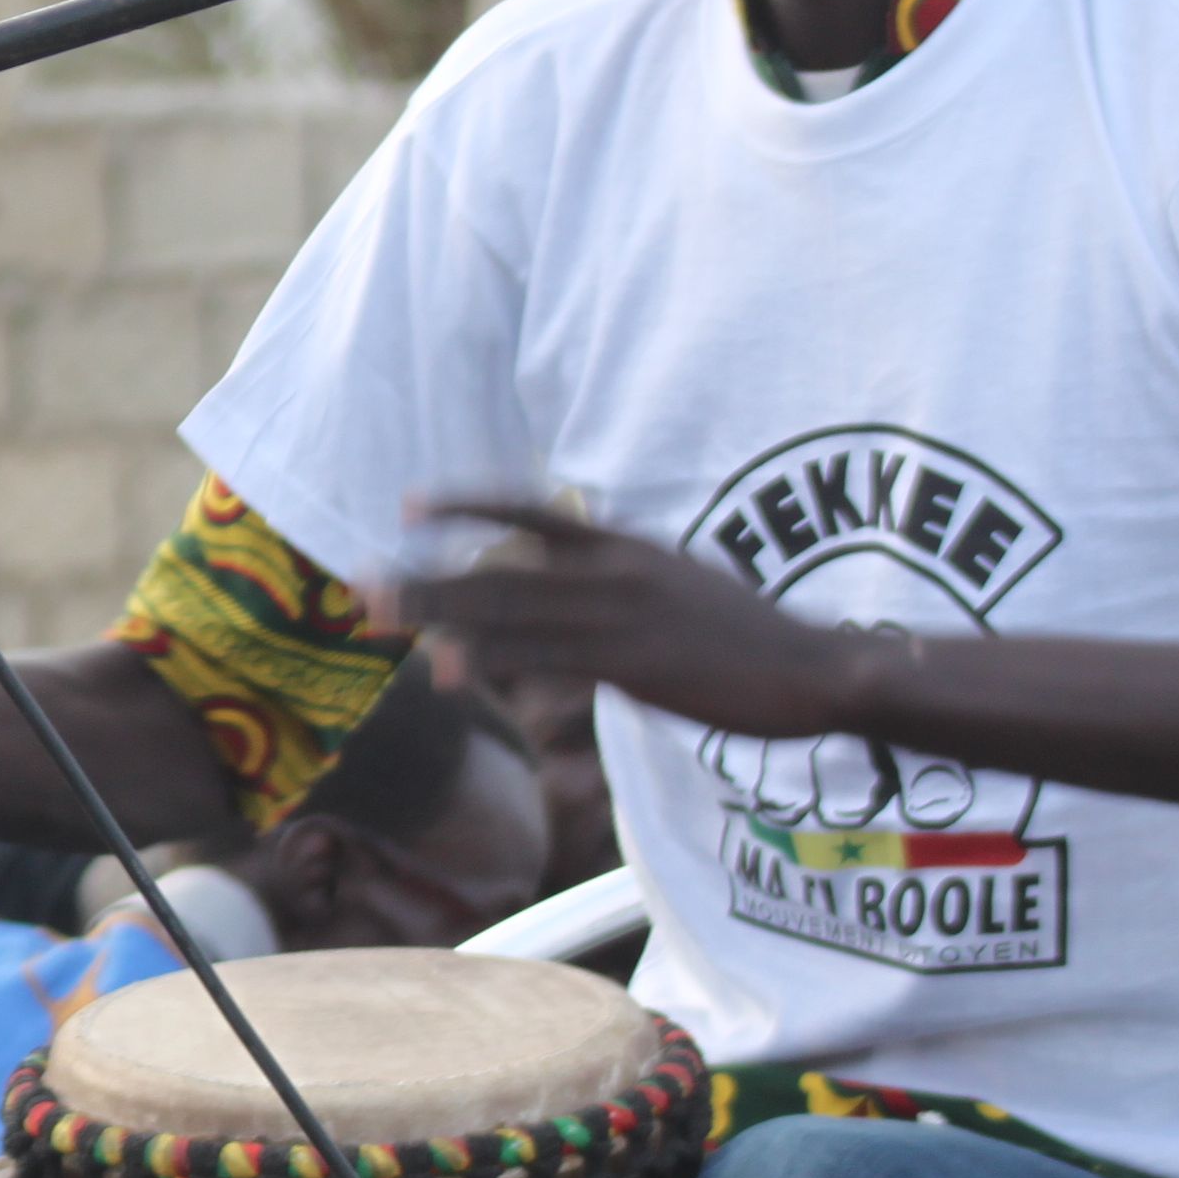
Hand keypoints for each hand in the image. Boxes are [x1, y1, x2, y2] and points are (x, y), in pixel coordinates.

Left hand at [396, 502, 856, 739]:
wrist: (818, 668)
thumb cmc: (749, 637)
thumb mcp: (678, 587)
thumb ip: (618, 587)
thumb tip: (568, 599)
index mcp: (627, 545)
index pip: (531, 512)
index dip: (467, 506)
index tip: (408, 506)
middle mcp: (617, 571)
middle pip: (501, 572)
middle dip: (427, 580)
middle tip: (360, 583)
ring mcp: (625, 618)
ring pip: (513, 614)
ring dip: (439, 619)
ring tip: (379, 621)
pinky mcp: (637, 667)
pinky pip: (550, 662)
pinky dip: (498, 665)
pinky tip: (451, 671)